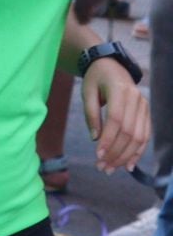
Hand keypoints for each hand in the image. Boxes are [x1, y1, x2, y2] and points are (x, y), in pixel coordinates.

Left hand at [81, 57, 149, 174]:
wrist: (112, 66)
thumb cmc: (96, 79)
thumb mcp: (87, 92)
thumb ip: (91, 114)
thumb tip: (95, 139)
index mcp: (120, 90)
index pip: (116, 119)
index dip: (108, 139)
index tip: (97, 155)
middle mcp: (136, 99)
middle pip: (129, 132)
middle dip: (116, 152)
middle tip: (102, 167)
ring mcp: (144, 107)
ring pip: (139, 137)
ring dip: (125, 156)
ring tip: (111, 168)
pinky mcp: (147, 114)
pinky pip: (145, 136)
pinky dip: (137, 152)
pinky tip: (128, 165)